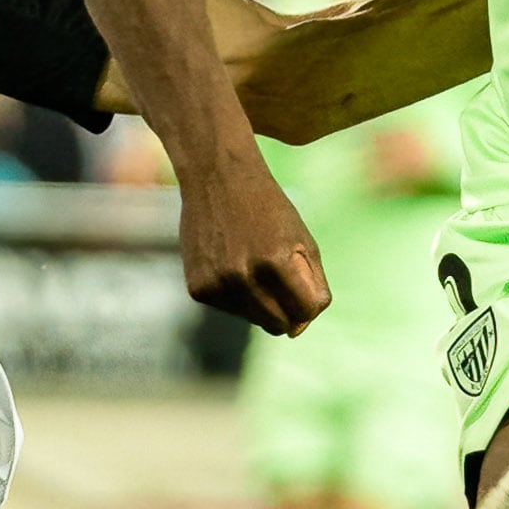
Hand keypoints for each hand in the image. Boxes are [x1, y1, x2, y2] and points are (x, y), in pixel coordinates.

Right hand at [178, 143, 327, 334]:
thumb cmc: (267, 208)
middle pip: (280, 324)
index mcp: (275, 261)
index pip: (307, 311)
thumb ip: (311, 285)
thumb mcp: (301, 239)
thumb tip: (297, 330)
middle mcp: (243, 277)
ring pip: (255, 320)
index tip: (305, 286)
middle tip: (281, 280)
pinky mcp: (198, 289)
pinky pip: (230, 310)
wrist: (216, 178)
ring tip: (253, 264)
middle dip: (288, 310)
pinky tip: (231, 264)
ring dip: (261, 302)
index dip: (311, 302)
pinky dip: (237, 295)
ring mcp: (217, 285)